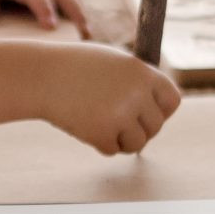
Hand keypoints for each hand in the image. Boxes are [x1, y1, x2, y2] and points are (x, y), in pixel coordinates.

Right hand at [39, 43, 180, 155]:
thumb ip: (138, 82)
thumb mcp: (114, 62)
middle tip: (117, 122)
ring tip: (102, 124)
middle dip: (139, 129)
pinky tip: (85, 125)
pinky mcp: (101, 133)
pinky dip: (100, 143)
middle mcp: (136, 94)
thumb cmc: (76, 67)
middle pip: (155, 127)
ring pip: (137, 143)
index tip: (148, 114)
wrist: (42, 75)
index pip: (172, 100)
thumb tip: (158, 109)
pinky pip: (112, 150)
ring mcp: (119, 115)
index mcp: (142, 72)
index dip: (161, 111)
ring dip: (122, 140)